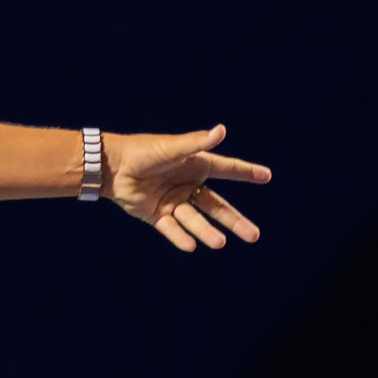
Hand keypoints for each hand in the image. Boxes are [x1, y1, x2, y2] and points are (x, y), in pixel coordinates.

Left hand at [105, 125, 270, 251]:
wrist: (111, 166)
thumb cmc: (143, 151)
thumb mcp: (172, 148)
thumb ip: (197, 143)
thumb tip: (221, 130)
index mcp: (195, 165)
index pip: (227, 170)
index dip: (246, 173)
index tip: (266, 176)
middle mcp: (188, 185)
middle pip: (216, 206)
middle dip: (235, 221)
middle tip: (254, 236)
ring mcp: (173, 201)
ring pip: (196, 221)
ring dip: (208, 232)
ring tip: (220, 243)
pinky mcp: (156, 215)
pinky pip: (172, 228)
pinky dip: (180, 237)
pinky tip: (192, 246)